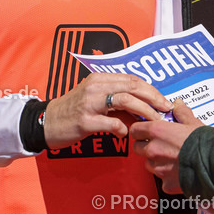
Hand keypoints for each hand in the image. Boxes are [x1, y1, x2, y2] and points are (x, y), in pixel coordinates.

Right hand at [43, 73, 171, 148]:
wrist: (47, 122)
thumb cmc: (74, 111)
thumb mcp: (96, 99)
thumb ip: (117, 100)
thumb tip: (144, 107)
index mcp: (100, 78)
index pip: (132, 79)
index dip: (151, 89)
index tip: (164, 100)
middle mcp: (95, 86)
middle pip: (132, 87)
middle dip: (153, 98)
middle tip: (166, 110)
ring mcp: (89, 103)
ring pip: (124, 100)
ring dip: (143, 112)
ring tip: (153, 123)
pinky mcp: (84, 120)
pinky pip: (111, 123)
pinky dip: (122, 129)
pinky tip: (125, 134)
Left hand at [132, 103, 203, 192]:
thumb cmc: (205, 143)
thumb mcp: (193, 123)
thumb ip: (181, 113)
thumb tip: (177, 105)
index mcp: (157, 132)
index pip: (135, 130)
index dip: (140, 130)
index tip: (145, 131)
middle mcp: (153, 150)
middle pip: (138, 148)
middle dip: (146, 146)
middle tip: (160, 145)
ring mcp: (158, 168)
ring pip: (149, 165)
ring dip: (156, 162)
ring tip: (172, 159)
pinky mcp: (166, 184)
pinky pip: (162, 180)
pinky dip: (168, 178)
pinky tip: (179, 173)